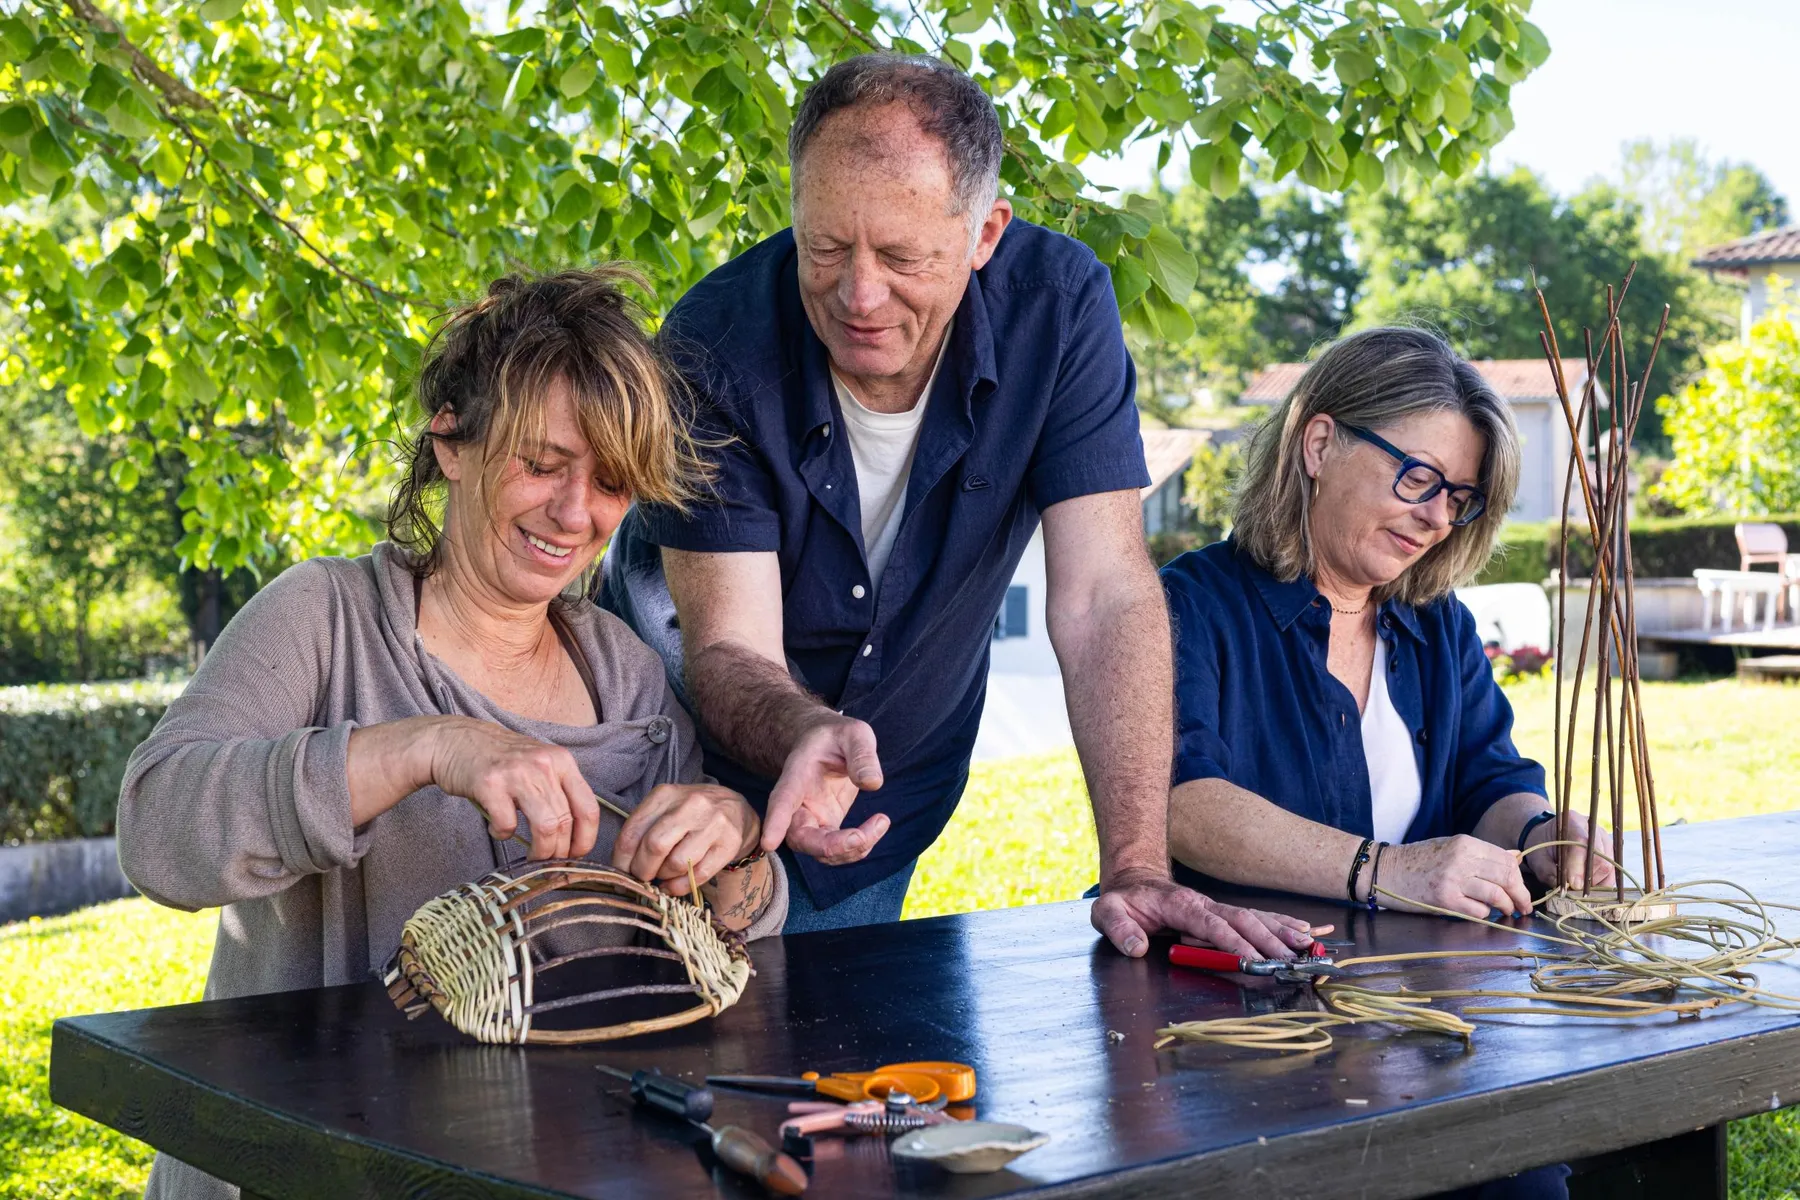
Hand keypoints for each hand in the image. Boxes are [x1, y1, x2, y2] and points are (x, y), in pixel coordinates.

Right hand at [426, 717, 599, 860]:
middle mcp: (544, 765)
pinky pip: (507, 825)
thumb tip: (574, 835)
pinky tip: (497, 828)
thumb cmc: (501, 758)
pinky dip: (503, 835)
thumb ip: (559, 789)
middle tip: (549, 863)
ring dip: (540, 852)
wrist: (456, 740)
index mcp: (562, 762)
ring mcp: (517, 774)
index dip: (586, 839)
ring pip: (545, 827)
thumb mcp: (540, 763)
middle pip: (565, 822)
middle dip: (560, 853)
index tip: (576, 856)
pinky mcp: (490, 784)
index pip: (588, 808)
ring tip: (531, 857)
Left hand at [612, 783, 759, 895]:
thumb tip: (621, 869)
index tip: (621, 874)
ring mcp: (713, 823)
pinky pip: (698, 875)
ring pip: (677, 863)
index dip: (622, 860)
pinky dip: (681, 886)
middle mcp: (690, 805)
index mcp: (666, 795)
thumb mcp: (663, 811)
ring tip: (664, 875)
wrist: (734, 808)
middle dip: (642, 871)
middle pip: (654, 846)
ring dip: (664, 878)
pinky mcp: (729, 843)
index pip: (633, 832)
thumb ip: (641, 833)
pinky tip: (675, 884)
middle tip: (642, 878)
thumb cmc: (689, 813)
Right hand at [761, 715, 890, 864]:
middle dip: (829, 847)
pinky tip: (879, 824)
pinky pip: (839, 850)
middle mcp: (798, 803)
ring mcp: (812, 819)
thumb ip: (862, 755)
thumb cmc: (838, 737)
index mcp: (797, 775)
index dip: (775, 822)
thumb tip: (872, 784)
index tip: (768, 843)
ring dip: (851, 849)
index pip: (783, 800)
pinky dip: (860, 847)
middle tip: (861, 836)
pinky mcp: (827, 828)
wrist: (829, 744)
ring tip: (881, 822)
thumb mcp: (854, 734)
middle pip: (799, 837)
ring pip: (820, 851)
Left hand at [1090, 867, 1314, 959]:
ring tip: (1309, 944)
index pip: (1211, 925)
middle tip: (1293, 958)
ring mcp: (1216, 907)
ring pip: (1255, 917)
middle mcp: (1204, 904)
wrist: (1133, 880)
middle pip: (1242, 921)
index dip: (1233, 942)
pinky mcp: (1223, 913)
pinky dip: (1282, 923)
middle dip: (1269, 940)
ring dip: (1282, 931)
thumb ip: (1120, 929)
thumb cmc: (1122, 899)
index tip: (1253, 960)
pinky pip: (1256, 918)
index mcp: (1180, 905)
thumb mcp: (1107, 912)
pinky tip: (1305, 931)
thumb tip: (1136, 947)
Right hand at [1377, 834, 1533, 918]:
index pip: (1506, 860)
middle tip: (1524, 906)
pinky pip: (1478, 911)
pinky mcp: (1444, 900)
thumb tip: (1515, 857)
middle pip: (1506, 877)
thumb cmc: (1417, 860)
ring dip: (1506, 907)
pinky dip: (1485, 914)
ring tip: (1507, 911)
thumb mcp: (1450, 847)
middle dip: (1520, 895)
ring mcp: (1453, 880)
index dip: (1520, 878)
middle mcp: (1461, 859)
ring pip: (1496, 895)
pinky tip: (1481, 912)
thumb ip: (1482, 853)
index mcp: (1465, 843)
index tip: (1522, 890)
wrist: (1384, 870)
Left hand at [1523, 811, 1616, 890]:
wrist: (1548, 839)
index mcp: (1572, 821)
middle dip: (1587, 878)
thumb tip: (1566, 888)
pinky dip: (1601, 884)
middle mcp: (1593, 828)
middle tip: (1573, 888)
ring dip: (1594, 882)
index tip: (1572, 884)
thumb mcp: (1537, 859)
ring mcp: (1605, 839)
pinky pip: (1613, 873)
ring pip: (1609, 866)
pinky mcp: (1611, 853)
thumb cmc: (1542, 849)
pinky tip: (1587, 886)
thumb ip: (1548, 872)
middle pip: (1600, 856)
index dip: (1579, 866)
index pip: (1582, 843)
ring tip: (1577, 885)